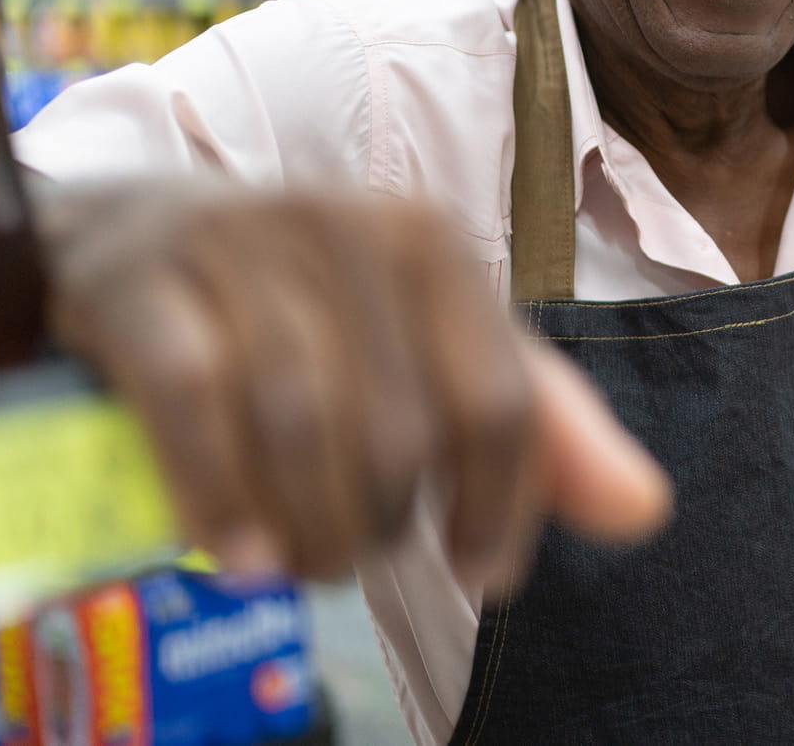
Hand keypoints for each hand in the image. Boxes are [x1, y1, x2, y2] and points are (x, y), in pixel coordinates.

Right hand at [39, 181, 671, 584]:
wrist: (147, 232)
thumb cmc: (318, 305)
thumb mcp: (440, 345)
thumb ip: (542, 424)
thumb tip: (647, 512)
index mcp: (432, 241)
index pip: (501, 402)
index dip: (500, 508)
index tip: (481, 567)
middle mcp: (346, 225)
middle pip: (397, 436)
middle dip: (380, 532)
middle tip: (353, 555)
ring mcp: (243, 248)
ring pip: (302, 431)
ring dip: (305, 533)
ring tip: (300, 563)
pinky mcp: (148, 286)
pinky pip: (197, 412)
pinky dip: (219, 500)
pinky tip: (236, 552)